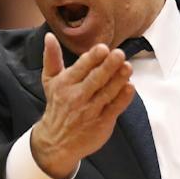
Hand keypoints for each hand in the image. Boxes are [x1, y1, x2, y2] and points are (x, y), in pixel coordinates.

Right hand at [30, 33, 134, 178]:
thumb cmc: (57, 106)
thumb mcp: (50, 82)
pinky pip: (114, 108)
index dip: (92, 58)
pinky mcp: (101, 123)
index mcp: (65, 84)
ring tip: (128, 67)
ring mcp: (90, 111)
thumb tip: (49, 36)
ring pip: (107, 93)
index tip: (103, 48)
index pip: (80, 68)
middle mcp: (76, 97)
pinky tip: (130, 87)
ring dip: (118, 79)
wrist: (56, 142)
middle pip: (95, 79)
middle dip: (108, 66)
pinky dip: (123, 98)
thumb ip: (52, 58)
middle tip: (119, 54)